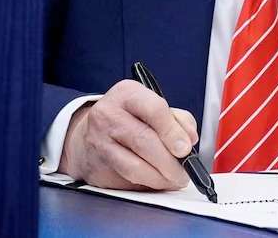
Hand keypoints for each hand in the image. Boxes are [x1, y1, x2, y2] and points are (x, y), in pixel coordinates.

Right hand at [57, 79, 198, 190]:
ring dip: (161, 178)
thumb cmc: (127, 118)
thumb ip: (176, 118)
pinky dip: (148, 184)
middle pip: (144, 140)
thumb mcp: (150, 106)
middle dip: (170, 161)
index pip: (154, 109)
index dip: (173, 131)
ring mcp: (99, 141)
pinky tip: (158, 181)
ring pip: (135, 166)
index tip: (185, 148)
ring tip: (174, 179)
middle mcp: (109, 114)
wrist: (88, 134)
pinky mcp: (97, 166)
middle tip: (184, 172)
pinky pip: (127, 179)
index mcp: (127, 94)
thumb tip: (190, 139)